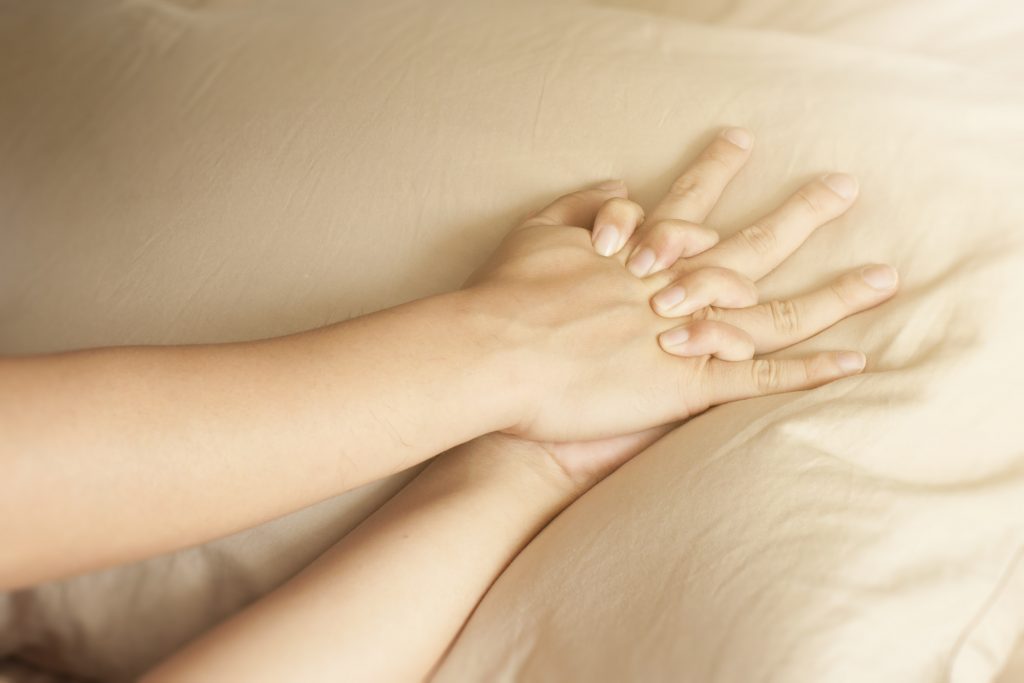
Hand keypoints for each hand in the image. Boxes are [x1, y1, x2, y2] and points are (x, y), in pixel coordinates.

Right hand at [462, 131, 896, 442]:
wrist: (496, 358)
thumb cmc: (507, 298)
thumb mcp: (535, 232)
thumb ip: (579, 206)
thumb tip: (619, 194)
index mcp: (640, 252)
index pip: (692, 204)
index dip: (718, 172)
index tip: (741, 143)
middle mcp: (676, 287)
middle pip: (752, 245)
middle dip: (800, 215)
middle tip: (843, 187)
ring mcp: (689, 336)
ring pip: (776, 313)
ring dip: (832, 294)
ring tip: (883, 277)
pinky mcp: (687, 385)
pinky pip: (761, 380)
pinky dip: (808, 372)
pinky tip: (854, 360)